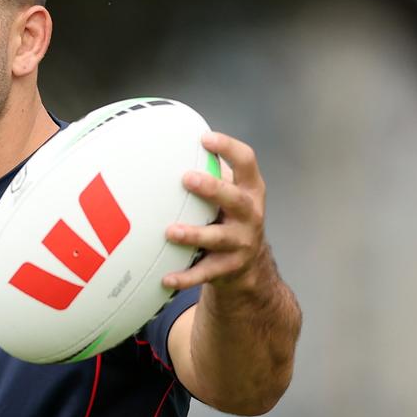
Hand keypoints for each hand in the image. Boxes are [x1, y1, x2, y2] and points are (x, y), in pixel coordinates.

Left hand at [162, 132, 270, 292]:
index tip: (205, 138)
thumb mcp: (228, 193)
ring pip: (219, 238)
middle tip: (188, 178)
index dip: (229, 148)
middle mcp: (250, 215)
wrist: (249, 265)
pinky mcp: (228, 268)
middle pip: (236, 200)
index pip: (247, 162)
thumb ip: (209, 171)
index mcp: (250, 190)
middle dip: (213, 188)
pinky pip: (205, 273)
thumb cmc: (229, 216)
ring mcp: (241, 242)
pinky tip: (166, 278)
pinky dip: (186, 277)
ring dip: (195, 234)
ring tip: (171, 231)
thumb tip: (168, 142)